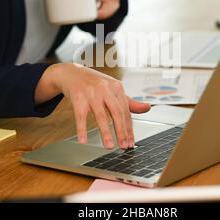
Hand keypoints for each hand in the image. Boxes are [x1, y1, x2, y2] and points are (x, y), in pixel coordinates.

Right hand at [36, 63, 150, 149]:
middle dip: (121, 131)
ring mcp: (91, 93)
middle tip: (124, 146)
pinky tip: (83, 140)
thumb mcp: (113, 89)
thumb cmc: (95, 84)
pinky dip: (82, 129)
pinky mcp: (78, 97)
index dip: (129, 128)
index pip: (126, 111)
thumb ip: (129, 102)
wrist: (72, 73)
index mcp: (117, 87)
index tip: (131, 143)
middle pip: (116, 112)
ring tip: (109, 146)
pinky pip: (80, 116)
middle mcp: (105, 89)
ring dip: (106, 132)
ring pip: (100, 115)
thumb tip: (147, 108)